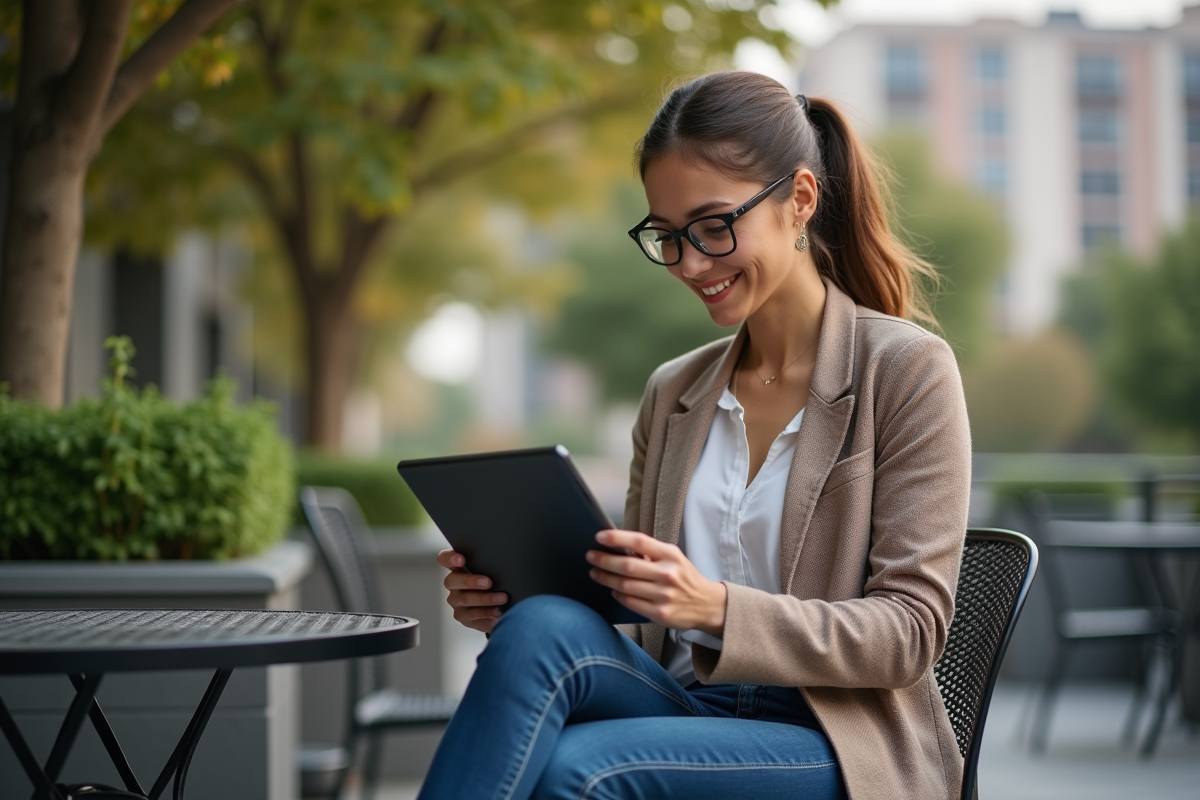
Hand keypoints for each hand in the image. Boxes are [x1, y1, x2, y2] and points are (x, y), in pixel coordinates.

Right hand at [436, 549, 506, 633]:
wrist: (499, 606)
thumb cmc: (495, 583)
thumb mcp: (494, 571)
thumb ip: (492, 565)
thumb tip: (507, 559)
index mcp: (458, 568)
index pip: (445, 559)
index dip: (450, 558)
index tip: (461, 559)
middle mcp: (454, 584)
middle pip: (452, 580)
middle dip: (470, 581)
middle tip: (488, 583)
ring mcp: (456, 601)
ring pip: (465, 599)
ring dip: (485, 598)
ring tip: (502, 598)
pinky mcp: (463, 617)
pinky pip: (472, 615)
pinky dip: (487, 613)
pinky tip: (497, 611)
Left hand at [586, 530, 726, 636]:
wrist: (707, 604)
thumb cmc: (684, 577)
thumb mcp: (673, 558)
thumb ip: (650, 552)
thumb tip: (618, 546)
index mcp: (670, 555)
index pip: (639, 541)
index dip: (617, 538)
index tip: (599, 536)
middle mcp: (668, 574)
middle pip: (627, 566)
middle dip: (604, 560)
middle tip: (590, 556)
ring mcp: (664, 595)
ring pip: (625, 585)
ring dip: (605, 578)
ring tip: (595, 573)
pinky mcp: (659, 613)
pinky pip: (630, 602)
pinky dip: (617, 594)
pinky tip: (612, 589)